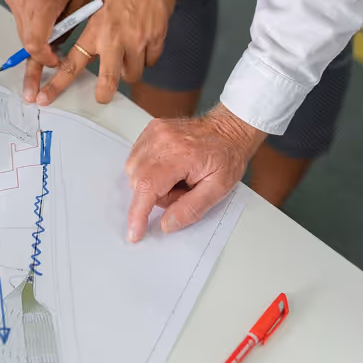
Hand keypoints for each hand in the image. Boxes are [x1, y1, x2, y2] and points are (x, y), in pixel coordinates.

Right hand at [4, 0, 90, 103]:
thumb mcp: (80, 3)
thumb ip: (68, 29)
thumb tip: (58, 53)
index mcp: (44, 3)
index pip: (36, 44)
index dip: (45, 61)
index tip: (56, 65)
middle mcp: (24, 1)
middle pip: (26, 43)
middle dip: (35, 61)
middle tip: (32, 89)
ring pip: (22, 33)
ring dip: (35, 42)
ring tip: (49, 46)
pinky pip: (20, 19)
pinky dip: (31, 27)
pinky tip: (43, 20)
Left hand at [35, 0, 180, 107]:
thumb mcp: (98, 4)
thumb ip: (95, 31)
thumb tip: (95, 52)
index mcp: (95, 29)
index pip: (72, 63)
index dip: (57, 84)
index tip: (46, 97)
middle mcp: (115, 40)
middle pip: (108, 81)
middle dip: (104, 94)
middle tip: (102, 96)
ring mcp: (138, 42)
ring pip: (133, 74)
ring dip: (129, 70)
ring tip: (128, 54)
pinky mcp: (157, 40)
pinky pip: (150, 62)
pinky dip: (146, 58)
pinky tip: (144, 43)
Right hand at [125, 104, 265, 240]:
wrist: (228, 130)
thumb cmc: (226, 156)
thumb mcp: (218, 190)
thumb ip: (191, 209)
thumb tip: (166, 224)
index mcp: (181, 154)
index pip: (148, 186)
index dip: (138, 213)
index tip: (134, 232)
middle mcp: (162, 139)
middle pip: (138, 180)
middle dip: (155, 196)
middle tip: (182, 191)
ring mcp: (155, 132)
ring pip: (134, 169)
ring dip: (150, 183)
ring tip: (177, 178)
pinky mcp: (151, 130)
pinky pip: (136, 157)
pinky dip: (148, 170)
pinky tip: (168, 168)